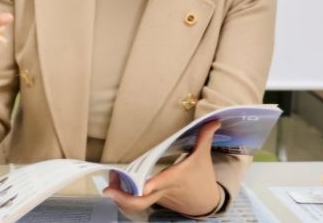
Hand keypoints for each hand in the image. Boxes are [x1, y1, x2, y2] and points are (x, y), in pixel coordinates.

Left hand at [103, 120, 221, 217]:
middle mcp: (163, 190)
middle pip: (142, 201)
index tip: (140, 186)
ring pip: (136, 204)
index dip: (151, 185)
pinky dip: (124, 196)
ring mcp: (157, 197)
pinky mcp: (153, 200)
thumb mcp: (203, 155)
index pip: (162, 183)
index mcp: (175, 178)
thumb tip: (213, 119)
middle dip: (124, 197)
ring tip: (109, 182)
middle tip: (108, 188)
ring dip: (120, 196)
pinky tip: (116, 184)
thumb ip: (204, 136)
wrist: (206, 203)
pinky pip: (136, 202)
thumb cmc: (202, 176)